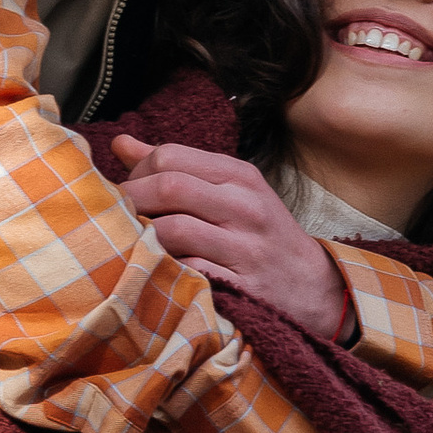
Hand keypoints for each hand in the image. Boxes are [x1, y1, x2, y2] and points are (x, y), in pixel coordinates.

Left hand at [113, 132, 350, 340]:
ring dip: (142, 239)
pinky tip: (156, 272)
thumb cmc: (262, 236)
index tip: (124, 194)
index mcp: (240, 176)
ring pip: (174, 229)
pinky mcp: (243, 285)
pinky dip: (164, 270)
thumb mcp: (230, 192)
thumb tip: (121, 143)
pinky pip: (189, 271)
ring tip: (132, 246)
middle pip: (169, 187)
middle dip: (131, 202)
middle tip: (114, 221)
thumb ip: (177, 168)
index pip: (171, 156)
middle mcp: (246, 205)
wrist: (317, 289)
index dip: (135, 173)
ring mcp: (246, 247)